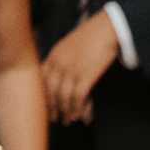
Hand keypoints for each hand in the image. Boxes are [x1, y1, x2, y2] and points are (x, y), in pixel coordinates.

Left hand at [41, 10, 120, 124]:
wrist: (108, 28)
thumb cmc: (92, 36)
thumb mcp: (69, 44)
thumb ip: (62, 58)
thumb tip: (62, 76)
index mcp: (53, 55)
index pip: (41, 79)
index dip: (43, 95)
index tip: (44, 106)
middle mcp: (59, 63)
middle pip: (50, 91)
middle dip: (52, 107)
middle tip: (55, 119)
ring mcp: (71, 69)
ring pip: (63, 97)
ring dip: (66, 112)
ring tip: (68, 121)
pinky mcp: (85, 75)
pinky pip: (77, 97)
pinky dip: (78, 109)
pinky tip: (80, 117)